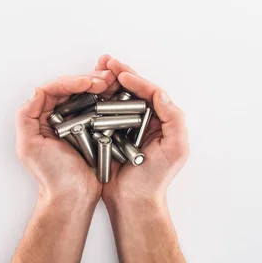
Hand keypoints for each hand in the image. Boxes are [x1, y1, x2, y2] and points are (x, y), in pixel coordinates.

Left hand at [15, 72, 116, 204]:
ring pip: (88, 95)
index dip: (71, 82)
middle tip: (105, 79)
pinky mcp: (94, 129)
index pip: (54, 90)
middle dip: (89, 79)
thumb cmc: (52, 175)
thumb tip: (38, 90)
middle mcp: (59, 116)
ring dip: (100, 85)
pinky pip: (101, 108)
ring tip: (113, 81)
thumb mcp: (29, 146)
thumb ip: (26, 116)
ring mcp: (78, 121)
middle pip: (73, 89)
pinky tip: (118, 93)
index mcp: (41, 117)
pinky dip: (109, 99)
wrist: (74, 196)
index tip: (87, 83)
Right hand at [94, 55, 189, 204]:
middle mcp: (144, 120)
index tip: (122, 73)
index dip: (136, 79)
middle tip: (106, 60)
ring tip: (97, 68)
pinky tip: (86, 89)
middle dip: (119, 73)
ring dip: (106, 81)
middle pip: (131, 90)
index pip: (150, 92)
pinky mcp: (107, 134)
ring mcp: (125, 127)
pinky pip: (101, 112)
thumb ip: (173, 119)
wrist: (132, 202)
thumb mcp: (175, 149)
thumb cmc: (155, 179)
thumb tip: (160, 92)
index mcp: (161, 120)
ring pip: (115, 97)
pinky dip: (94, 99)